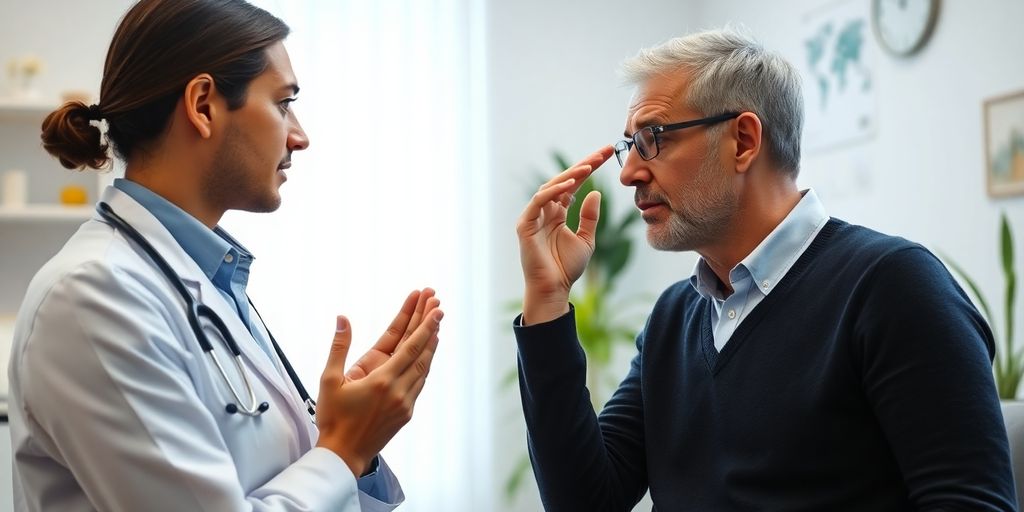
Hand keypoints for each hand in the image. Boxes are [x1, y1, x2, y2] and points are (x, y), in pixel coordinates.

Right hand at [314, 289, 442, 476]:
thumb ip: (339, 347)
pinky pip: (420, 383)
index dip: (425, 326)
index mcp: (382, 381)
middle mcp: (399, 391)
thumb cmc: (333, 418)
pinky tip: (426, 356)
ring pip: (424, 368)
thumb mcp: (329, 381)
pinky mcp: (407, 413)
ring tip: (436, 326)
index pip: (411, 347)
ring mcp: (405, 403)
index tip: (436, 309)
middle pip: (422, 353)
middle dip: (431, 328)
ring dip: (431, 346)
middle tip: (439, 306)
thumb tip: (342, 319)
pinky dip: (425, 365)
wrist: (343, 455)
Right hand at [516, 146, 613, 324]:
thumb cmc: (567, 268)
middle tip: (603, 152)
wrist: (554, 289)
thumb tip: (595, 192)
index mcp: (557, 213)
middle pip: (563, 180)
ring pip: (550, 187)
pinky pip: (538, 202)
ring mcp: (533, 217)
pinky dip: (553, 192)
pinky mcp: (525, 225)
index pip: (574, 184)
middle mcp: (544, 211)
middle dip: (583, 165)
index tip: (607, 154)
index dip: (590, 168)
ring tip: (588, 167)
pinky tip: (570, 185)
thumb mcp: (586, 239)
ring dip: (569, 176)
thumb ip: (589, 217)